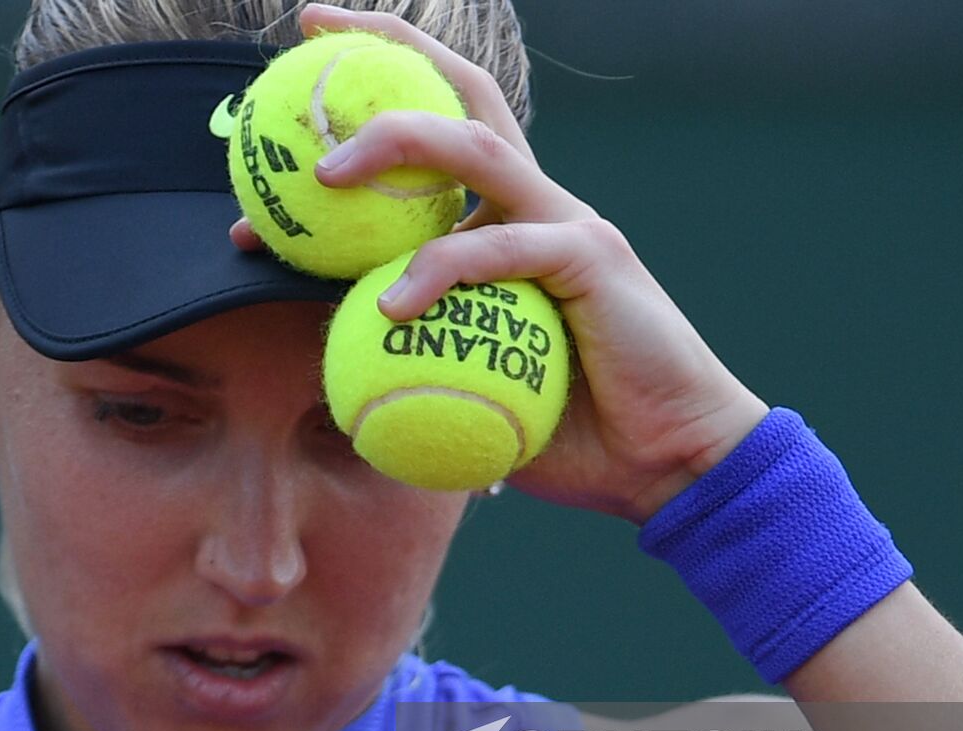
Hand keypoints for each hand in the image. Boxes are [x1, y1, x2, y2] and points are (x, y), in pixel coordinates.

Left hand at [232, 3, 768, 523]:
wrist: (664, 457)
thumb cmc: (566, 428)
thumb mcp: (468, 385)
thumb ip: (408, 358)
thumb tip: (324, 366)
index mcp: (506, 219)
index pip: (437, 132)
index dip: (374, 97)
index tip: (298, 86)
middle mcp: (535, 202)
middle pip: (460, 95)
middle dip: (387, 50)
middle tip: (312, 31)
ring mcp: (565, 220)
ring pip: (476, 147)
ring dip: (395, 143)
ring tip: (324, 178)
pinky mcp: (590, 257)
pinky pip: (500, 248)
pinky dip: (441, 271)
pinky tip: (392, 307)